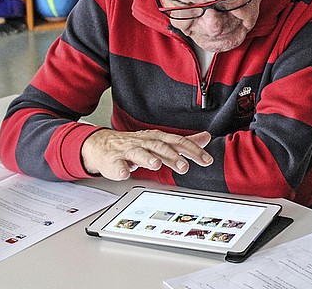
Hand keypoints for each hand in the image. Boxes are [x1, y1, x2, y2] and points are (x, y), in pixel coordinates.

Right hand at [81, 129, 212, 180]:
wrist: (104, 145)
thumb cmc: (137, 144)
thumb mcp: (162, 141)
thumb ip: (183, 142)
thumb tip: (206, 137)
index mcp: (158, 139)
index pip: (179, 142)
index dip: (193, 151)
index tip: (206, 160)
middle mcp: (145, 143)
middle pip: (161, 148)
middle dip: (173, 157)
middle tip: (184, 166)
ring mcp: (129, 151)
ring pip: (139, 153)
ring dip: (148, 159)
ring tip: (156, 165)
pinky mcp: (114, 161)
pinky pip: (117, 164)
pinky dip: (121, 168)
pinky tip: (126, 173)